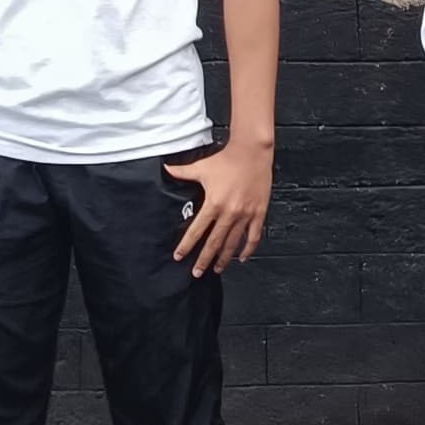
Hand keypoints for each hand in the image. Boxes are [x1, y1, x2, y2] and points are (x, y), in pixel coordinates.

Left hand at [169, 137, 274, 275]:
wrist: (252, 152)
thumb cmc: (228, 159)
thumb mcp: (201, 167)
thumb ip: (182, 172)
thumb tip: (165, 169)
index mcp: (213, 203)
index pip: (196, 231)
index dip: (186, 246)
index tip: (179, 257)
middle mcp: (229, 212)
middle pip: (214, 243)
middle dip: (203, 260)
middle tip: (196, 272)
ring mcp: (245, 214)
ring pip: (233, 243)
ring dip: (224, 259)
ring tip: (217, 269)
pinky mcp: (258, 213)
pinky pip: (253, 237)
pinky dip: (248, 249)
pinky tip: (242, 258)